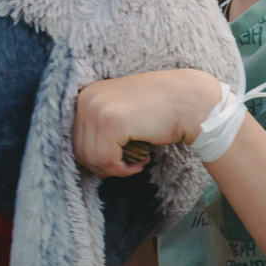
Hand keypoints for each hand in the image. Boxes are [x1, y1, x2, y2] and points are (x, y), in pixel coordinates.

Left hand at [72, 69, 221, 177]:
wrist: (189, 101)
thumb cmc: (160, 110)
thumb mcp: (122, 113)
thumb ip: (102, 131)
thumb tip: (88, 163)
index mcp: (87, 95)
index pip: (76, 139)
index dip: (96, 158)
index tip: (118, 162)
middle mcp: (87, 98)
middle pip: (80, 150)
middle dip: (104, 166)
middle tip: (129, 165)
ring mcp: (97, 109)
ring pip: (92, 158)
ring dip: (115, 169)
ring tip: (137, 162)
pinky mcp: (111, 122)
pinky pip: (106, 160)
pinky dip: (122, 170)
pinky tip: (141, 162)